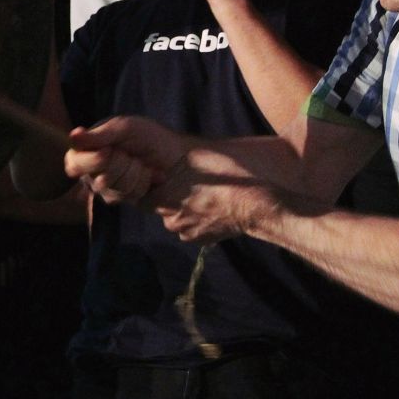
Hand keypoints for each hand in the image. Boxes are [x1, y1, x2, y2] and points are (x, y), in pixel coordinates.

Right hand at [64, 116, 187, 204]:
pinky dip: (144, 182)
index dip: (90, 161)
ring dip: (135, 173)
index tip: (108, 150)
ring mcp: (107, 187)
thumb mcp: (125, 128)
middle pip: (96, 178)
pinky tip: (151, 176)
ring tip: (143, 165)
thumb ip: (99, 135)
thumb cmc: (151, 138)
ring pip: (113, 189)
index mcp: (90, 148)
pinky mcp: (124, 198)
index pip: (73, 162)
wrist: (179, 158)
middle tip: (132, 155)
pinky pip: (128, 195)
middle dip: (122, 164)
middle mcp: (93, 169)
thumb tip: (73, 136)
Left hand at [153, 147, 277, 243]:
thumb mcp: (194, 157)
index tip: (161, 180)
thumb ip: (171, 165)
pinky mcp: (201, 241)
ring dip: (185, 209)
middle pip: (161, 208)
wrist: (255, 205)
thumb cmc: (227, 176)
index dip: (151, 188)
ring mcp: (186, 232)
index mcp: (165, 198)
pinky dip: (198, 220)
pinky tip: (212, 209)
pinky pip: (191, 229)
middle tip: (189, 186)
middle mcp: (171, 219)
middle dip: (171, 198)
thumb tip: (158, 162)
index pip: (143, 197)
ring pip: (177, 218)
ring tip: (205, 197)